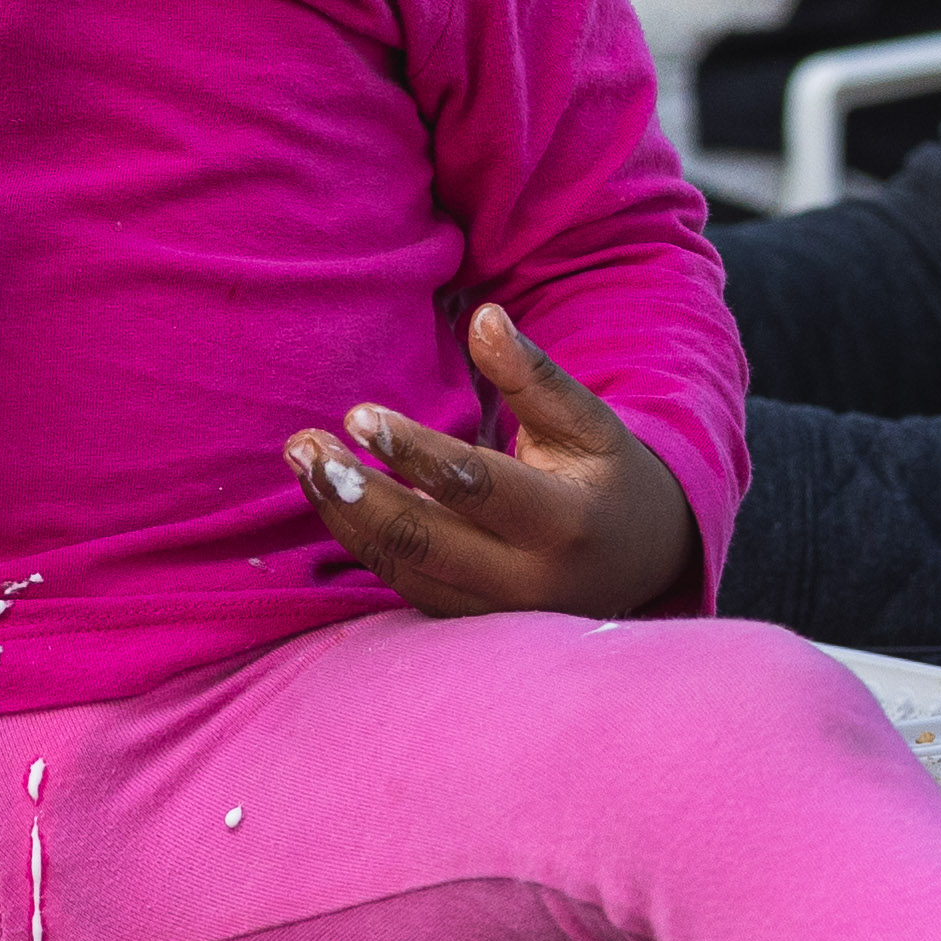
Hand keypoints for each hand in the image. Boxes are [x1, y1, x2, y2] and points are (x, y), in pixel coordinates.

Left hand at [295, 304, 702, 618]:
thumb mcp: (588, 423)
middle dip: (356, 493)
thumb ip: (534, 376)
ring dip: (342, 516)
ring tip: (303, 461)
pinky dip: (360, 540)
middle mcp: (528, 581)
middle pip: (424, 541)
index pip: (475, 488)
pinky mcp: (467, 623)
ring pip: (402, 568)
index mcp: (565, 523)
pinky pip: (402, 584)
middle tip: (305, 446)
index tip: (358, 414)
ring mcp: (494, 613)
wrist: (636, 563)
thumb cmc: (603, 477)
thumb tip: (484, 317)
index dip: (413, 451)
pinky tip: (328, 494)